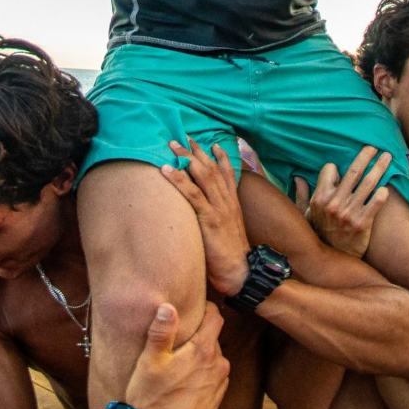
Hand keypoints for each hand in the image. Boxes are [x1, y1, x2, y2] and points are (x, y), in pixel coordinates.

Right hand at [124, 302, 229, 408]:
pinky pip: (213, 376)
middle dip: (200, 336)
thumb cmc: (152, 400)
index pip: (216, 317)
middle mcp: (218, 364)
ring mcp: (220, 382)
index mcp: (204, 351)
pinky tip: (186, 382)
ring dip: (202, 357)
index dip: (207, 309)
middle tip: (181, 341)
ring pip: (214, 358)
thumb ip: (161, 333)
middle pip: (213, 339)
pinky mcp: (217, 397)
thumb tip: (167, 306)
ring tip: (181, 363)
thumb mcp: (150, 363)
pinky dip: (203, 374)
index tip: (198, 308)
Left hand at [161, 139, 251, 296]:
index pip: (227, 173)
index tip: (209, 143)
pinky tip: (167, 169)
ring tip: (172, 146)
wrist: (241, 272)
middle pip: (212, 169)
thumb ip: (221, 219)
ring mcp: (219, 209)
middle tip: (183, 137)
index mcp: (233, 204)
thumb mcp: (229, 232)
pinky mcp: (209, 219)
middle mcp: (227, 201)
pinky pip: (192, 195)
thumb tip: (209, 216)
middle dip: (197, 152)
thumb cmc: (231, 256)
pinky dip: (179, 180)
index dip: (218, 157)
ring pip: (203, 176)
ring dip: (186, 158)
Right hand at [302, 146, 390, 257]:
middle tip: (375, 147)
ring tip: (387, 157)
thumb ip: (301, 196)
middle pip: (353, 171)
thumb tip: (297, 178)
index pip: (331, 169)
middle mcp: (334, 203)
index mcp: (319, 198)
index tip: (342, 170)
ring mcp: (349, 213)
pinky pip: (375, 202)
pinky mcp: (363, 223)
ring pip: (368, 183)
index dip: (336, 168)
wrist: (333, 260)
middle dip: (366, 156)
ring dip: (379, 167)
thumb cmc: (319, 234)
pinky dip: (382, 193)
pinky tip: (386, 187)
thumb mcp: (305, 216)